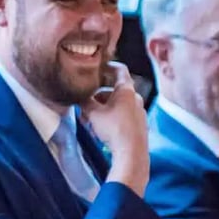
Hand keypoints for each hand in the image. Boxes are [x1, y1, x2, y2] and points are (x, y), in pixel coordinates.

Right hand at [81, 62, 148, 195]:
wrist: (131, 152)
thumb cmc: (114, 129)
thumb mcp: (93, 113)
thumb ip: (85, 102)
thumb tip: (79, 97)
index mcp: (126, 90)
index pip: (120, 70)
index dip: (109, 66)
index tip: (101, 67)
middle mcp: (136, 98)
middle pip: (115, 91)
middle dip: (99, 97)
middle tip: (86, 105)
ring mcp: (139, 112)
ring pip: (118, 105)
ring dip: (104, 109)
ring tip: (90, 121)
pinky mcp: (139, 125)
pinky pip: (123, 116)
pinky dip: (112, 118)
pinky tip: (101, 130)